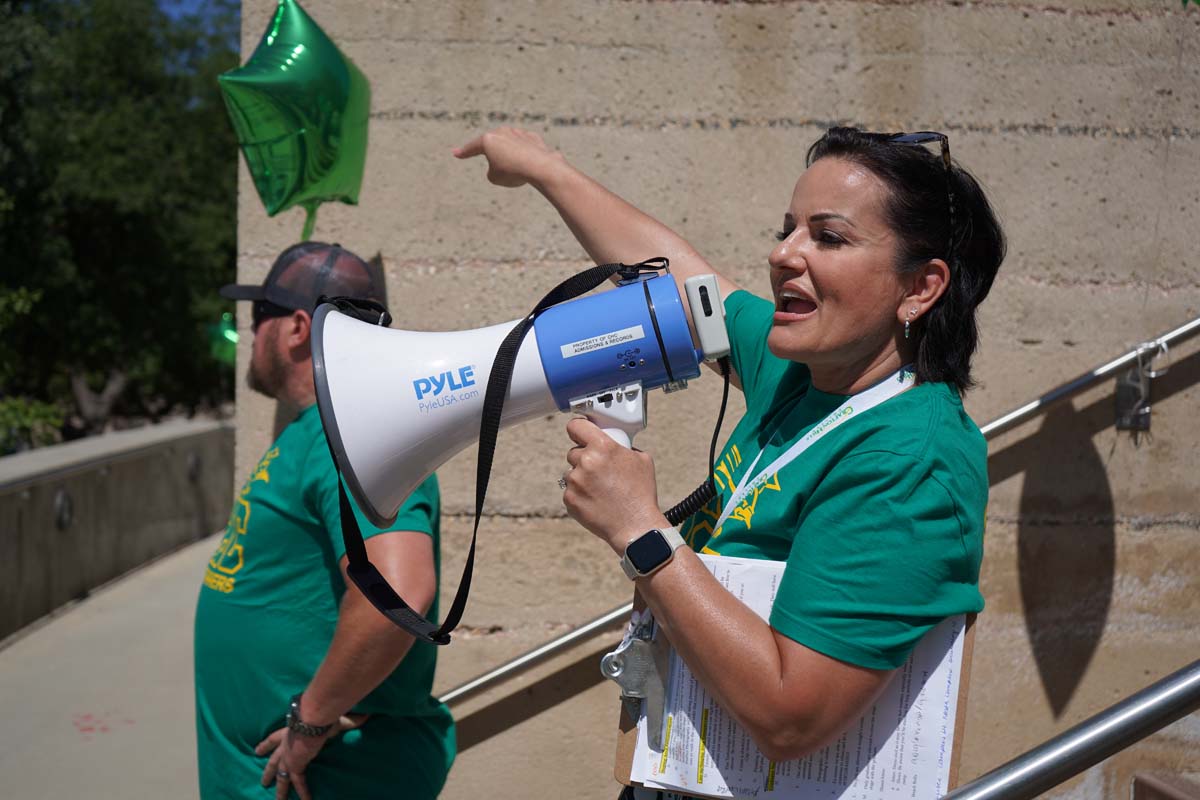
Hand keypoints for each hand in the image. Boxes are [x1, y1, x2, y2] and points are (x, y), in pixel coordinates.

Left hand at [256, 714, 369, 799]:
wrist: (314, 717)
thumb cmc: (322, 713)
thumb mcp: (332, 718)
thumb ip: (348, 719)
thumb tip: (366, 716)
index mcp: (290, 729)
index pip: (275, 738)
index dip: (267, 745)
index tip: (257, 751)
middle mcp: (286, 743)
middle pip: (274, 760)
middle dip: (268, 770)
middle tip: (263, 781)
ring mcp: (288, 755)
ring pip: (281, 775)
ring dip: (280, 789)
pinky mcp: (295, 764)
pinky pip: (298, 782)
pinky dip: (303, 792)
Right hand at [452, 127, 563, 188]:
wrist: (540, 167)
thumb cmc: (513, 173)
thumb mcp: (494, 178)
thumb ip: (493, 170)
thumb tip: (504, 163)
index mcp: (488, 140)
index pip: (472, 147)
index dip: (463, 152)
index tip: (455, 153)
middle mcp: (502, 132)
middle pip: (493, 146)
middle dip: (495, 158)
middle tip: (498, 168)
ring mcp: (518, 133)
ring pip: (510, 147)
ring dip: (512, 158)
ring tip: (518, 170)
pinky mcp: (533, 138)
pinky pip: (525, 149)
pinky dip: (526, 157)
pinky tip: (530, 164)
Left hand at [562, 417, 667, 552]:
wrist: (635, 526)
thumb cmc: (641, 494)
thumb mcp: (641, 460)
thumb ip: (623, 446)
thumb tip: (614, 444)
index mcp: (603, 447)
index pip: (575, 426)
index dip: (578, 429)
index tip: (579, 433)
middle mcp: (586, 461)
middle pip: (574, 452)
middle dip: (585, 459)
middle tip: (600, 471)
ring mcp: (575, 481)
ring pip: (572, 472)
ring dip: (582, 478)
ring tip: (601, 490)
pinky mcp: (569, 499)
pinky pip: (570, 490)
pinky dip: (580, 494)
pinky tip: (596, 500)